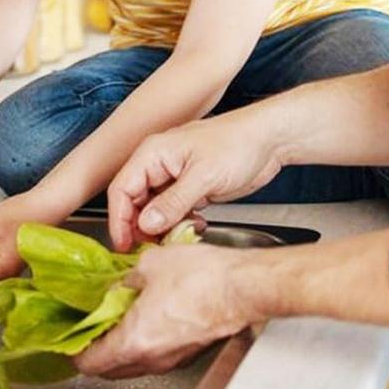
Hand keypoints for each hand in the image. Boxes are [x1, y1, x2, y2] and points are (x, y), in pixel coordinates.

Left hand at [74, 242, 255, 377]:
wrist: (242, 287)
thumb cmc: (202, 277)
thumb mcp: (148, 264)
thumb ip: (122, 279)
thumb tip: (111, 285)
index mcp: (135, 340)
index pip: (90, 362)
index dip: (73, 350)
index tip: (66, 336)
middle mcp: (152, 358)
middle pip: (109, 368)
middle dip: (93, 351)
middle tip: (84, 326)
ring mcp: (172, 358)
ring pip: (133, 363)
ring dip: (118, 346)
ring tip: (110, 317)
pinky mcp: (187, 351)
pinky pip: (154, 355)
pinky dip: (140, 342)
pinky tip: (140, 315)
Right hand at [107, 109, 282, 250]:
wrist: (268, 141)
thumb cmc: (237, 145)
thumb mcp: (204, 176)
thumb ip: (173, 202)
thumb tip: (146, 224)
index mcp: (153, 153)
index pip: (122, 189)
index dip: (119, 219)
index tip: (124, 244)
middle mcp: (159, 164)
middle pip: (134, 201)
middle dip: (139, 226)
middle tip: (150, 248)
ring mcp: (174, 176)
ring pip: (154, 209)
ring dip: (161, 227)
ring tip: (175, 238)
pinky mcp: (190, 187)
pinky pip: (173, 210)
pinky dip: (179, 223)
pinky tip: (194, 226)